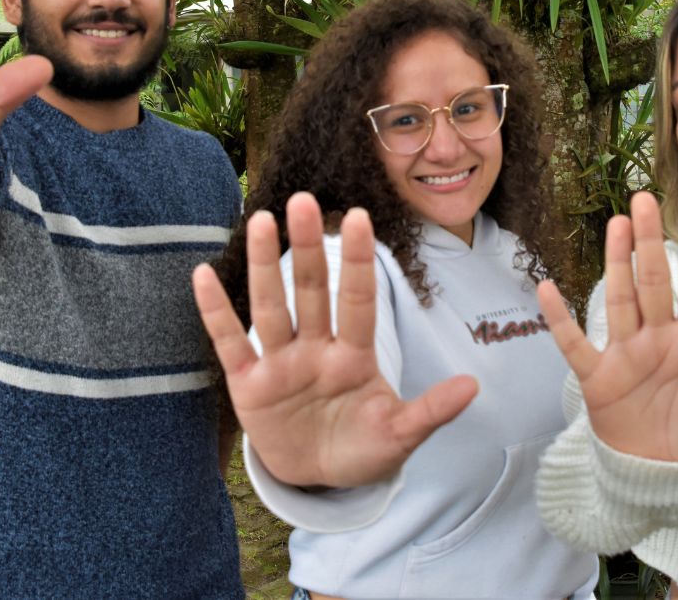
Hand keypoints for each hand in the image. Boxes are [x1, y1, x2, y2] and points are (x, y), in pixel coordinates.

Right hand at [193, 192, 477, 487]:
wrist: (319, 478)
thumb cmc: (363, 449)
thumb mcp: (400, 436)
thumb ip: (430, 411)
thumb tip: (474, 387)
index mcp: (354, 356)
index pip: (357, 300)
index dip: (357, 262)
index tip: (360, 217)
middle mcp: (316, 349)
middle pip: (311, 291)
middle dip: (307, 248)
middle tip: (304, 200)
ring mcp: (280, 363)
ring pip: (271, 307)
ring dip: (264, 266)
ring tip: (261, 220)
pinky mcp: (249, 385)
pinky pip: (228, 343)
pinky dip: (216, 311)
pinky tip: (203, 274)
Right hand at [540, 192, 677, 462]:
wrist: (664, 476)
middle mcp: (657, 336)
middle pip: (652, 280)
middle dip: (649, 240)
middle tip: (642, 199)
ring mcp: (625, 352)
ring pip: (619, 298)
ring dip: (616, 262)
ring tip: (616, 225)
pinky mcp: (598, 376)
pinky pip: (575, 343)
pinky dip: (560, 319)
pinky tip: (548, 290)